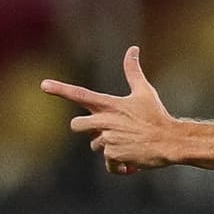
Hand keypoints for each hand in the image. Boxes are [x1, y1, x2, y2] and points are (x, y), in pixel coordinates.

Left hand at [41, 46, 176, 172]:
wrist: (170, 141)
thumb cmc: (156, 115)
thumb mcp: (144, 91)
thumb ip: (133, 71)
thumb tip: (132, 49)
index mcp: (110, 104)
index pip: (80, 94)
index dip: (60, 89)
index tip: (43, 85)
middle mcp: (105, 121)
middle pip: (77, 125)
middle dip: (85, 128)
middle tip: (104, 130)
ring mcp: (108, 139)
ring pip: (95, 145)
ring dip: (108, 146)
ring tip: (129, 144)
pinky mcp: (113, 155)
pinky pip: (108, 163)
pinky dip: (118, 164)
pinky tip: (131, 163)